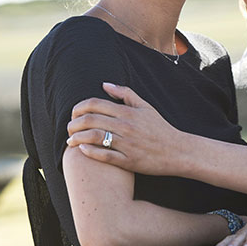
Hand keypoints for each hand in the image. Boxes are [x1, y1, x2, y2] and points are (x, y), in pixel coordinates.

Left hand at [66, 83, 182, 175]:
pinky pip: (104, 155)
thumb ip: (125, 93)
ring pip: (94, 137)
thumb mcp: (145, 107)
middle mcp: (126, 126)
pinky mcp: (128, 161)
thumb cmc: (160, 128)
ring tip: (70, 140)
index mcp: (128, 112)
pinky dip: (90, 152)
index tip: (74, 113)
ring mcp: (127, 144)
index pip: (95, 104)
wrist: (177, 151)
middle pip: (90, 120)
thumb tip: (104, 84)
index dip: (79, 108)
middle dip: (73, 123)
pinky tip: (82, 150)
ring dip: (77, 138)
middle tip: (69, 127)